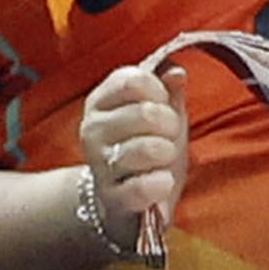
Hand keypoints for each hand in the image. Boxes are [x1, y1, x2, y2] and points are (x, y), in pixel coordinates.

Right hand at [65, 60, 186, 266]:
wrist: (125, 196)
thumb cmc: (145, 147)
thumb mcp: (160, 114)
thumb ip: (168, 90)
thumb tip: (177, 72)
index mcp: (101, 102)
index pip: (132, 80)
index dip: (159, 91)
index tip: (162, 104)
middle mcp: (92, 129)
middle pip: (143, 112)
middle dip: (169, 124)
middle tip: (168, 136)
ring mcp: (99, 164)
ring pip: (143, 149)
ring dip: (166, 153)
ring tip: (164, 158)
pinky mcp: (111, 197)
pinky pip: (139, 187)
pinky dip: (158, 184)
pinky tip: (163, 182)